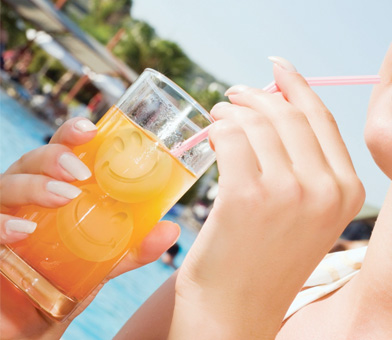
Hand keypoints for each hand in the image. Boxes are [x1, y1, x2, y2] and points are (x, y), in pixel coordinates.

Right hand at [0, 118, 179, 339]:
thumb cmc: (71, 275)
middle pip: (33, 159)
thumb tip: (171, 230)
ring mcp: (6, 213)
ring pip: (8, 184)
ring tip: (64, 197)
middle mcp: (28, 194)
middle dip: (55, 157)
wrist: (39, 315)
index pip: (62, 150)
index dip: (72, 134)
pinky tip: (21, 231)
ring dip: (35, 186)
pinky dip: (3, 224)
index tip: (92, 130)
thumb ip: (135, 246)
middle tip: (82, 173)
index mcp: (57, 187)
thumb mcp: (107, 259)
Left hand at [170, 58, 364, 338]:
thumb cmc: (262, 265)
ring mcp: (286, 192)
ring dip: (233, 109)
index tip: (278, 68)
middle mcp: (324, 189)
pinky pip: (230, 137)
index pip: (321, 119)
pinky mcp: (245, 196)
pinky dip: (218, 127)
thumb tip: (276, 109)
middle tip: (234, 94)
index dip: (297, 86)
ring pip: (257, 122)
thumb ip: (302, 166)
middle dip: (258, 95)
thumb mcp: (303, 217)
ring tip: (219, 111)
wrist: (235, 314)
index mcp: (345, 191)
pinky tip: (211, 131)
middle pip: (288, 114)